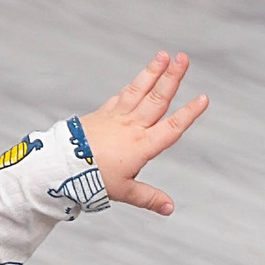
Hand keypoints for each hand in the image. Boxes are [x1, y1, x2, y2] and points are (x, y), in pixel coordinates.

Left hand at [78, 52, 209, 215]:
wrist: (61, 165)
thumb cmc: (92, 179)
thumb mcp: (124, 191)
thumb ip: (149, 198)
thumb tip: (170, 208)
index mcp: (141, 146)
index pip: (171, 127)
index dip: (189, 113)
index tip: (203, 98)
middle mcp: (131, 127)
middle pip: (157, 99)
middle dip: (172, 78)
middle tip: (184, 58)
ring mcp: (115, 117)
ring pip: (139, 91)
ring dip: (152, 72)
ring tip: (163, 56)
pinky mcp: (101, 114)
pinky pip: (121, 96)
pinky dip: (131, 87)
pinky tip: (137, 80)